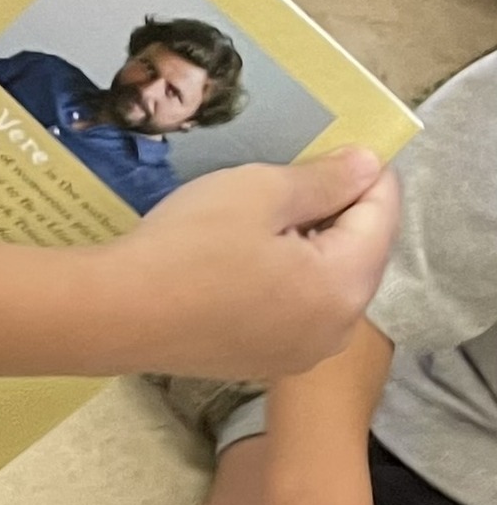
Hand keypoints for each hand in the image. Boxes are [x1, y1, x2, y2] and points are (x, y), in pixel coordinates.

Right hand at [111, 151, 398, 381]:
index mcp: (344, 286)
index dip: (366, 172)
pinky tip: (248, 254)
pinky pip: (300, 308)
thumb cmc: (192, 244)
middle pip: (361, 253)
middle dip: (340, 208)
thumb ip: (323, 181)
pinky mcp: (268, 362)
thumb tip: (369, 165)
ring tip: (268, 208)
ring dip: (314, 242)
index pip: (382, 216)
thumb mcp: (258, 192)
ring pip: (329, 283)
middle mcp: (337, 330)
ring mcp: (302, 353)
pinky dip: (291, 275)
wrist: (123, 314)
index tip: (336, 142)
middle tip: (294, 169)